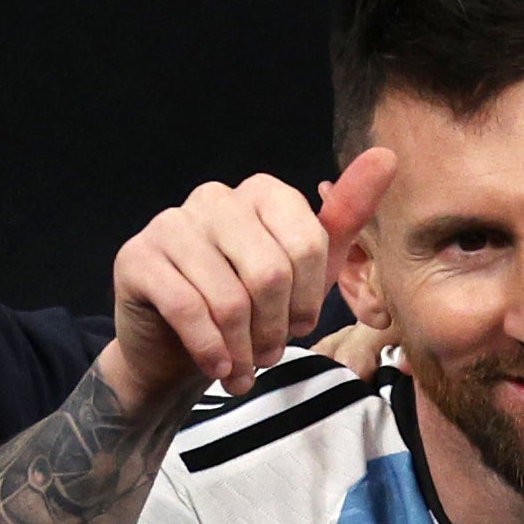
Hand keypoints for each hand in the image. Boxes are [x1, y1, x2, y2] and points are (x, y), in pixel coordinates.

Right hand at [103, 150, 394, 411]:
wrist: (177, 352)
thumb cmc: (249, 311)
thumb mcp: (306, 272)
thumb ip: (344, 220)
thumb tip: (386, 155)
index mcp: (260, 193)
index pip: (308, 244)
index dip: (310, 300)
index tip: (300, 324)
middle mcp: (213, 197)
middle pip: (269, 272)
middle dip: (276, 329)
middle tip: (270, 354)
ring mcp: (170, 224)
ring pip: (228, 297)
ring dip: (243, 349)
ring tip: (243, 367)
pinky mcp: (136, 258)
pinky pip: (187, 309)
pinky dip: (209, 350)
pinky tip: (217, 368)